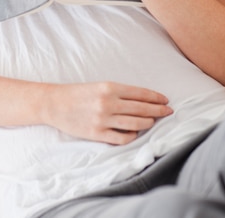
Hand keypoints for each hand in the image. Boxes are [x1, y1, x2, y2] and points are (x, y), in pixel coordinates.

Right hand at [45, 81, 172, 144]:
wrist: (56, 103)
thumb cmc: (79, 93)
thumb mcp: (100, 86)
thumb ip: (119, 93)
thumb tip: (142, 101)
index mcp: (109, 87)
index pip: (139, 93)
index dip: (155, 97)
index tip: (165, 100)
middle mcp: (108, 102)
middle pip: (141, 108)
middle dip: (158, 110)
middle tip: (169, 111)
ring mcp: (103, 119)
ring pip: (135, 123)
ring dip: (148, 122)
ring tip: (154, 121)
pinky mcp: (97, 133)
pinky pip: (121, 137)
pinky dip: (132, 135)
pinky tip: (136, 132)